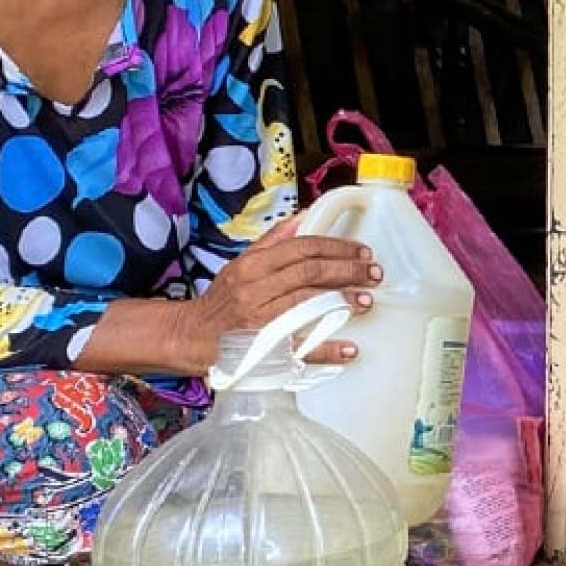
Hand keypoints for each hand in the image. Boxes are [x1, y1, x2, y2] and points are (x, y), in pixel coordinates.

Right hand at [170, 216, 381, 374]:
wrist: (192, 337)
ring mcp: (259, 321)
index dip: (336, 247)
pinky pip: (299, 349)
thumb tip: (306, 215)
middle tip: (374, 273)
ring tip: (366, 301)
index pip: (301, 248)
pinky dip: (327, 349)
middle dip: (347, 271)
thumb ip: (274, 241)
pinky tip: (349, 349)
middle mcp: (255, 290)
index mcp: (252, 265)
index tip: (362, 251)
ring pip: (307, 305)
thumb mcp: (242, 263)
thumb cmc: (222, 300)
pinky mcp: (262, 350)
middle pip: (309, 273)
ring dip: (341, 302)